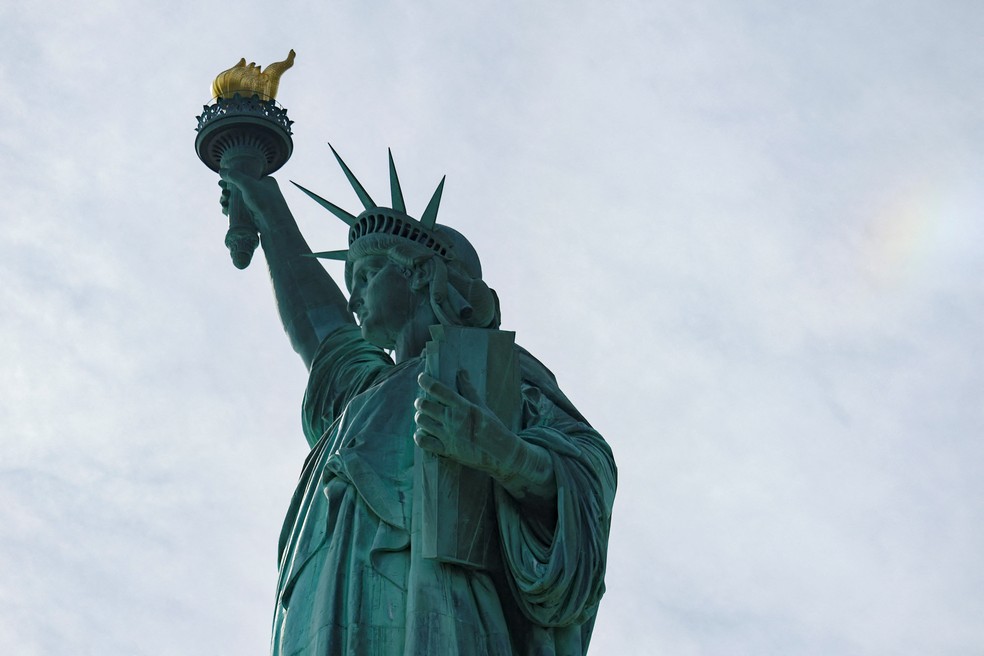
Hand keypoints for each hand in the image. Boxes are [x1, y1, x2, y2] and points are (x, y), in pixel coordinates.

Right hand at [218, 169, 287, 232]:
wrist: (275, 225)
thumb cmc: (265, 201)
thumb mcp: (248, 184)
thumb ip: (234, 176)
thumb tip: (221, 171)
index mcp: (266, 182)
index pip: (246, 178)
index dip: (233, 180)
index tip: (221, 183)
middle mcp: (264, 193)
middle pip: (241, 190)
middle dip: (228, 192)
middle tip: (223, 194)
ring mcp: (260, 206)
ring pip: (240, 202)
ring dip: (229, 201)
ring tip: (223, 203)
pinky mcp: (256, 217)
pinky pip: (242, 212)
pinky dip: (233, 210)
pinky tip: (225, 210)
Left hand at [414, 371, 554, 501]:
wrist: (501, 453)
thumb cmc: (493, 427)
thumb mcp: (481, 406)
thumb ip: (468, 389)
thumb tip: (461, 371)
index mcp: (462, 406)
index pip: (437, 389)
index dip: (425, 381)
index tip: (421, 377)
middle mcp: (453, 419)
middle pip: (425, 405)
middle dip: (419, 402)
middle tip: (421, 402)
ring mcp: (448, 436)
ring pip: (422, 421)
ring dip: (420, 417)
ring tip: (423, 416)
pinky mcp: (446, 450)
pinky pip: (423, 442)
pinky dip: (419, 436)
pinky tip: (422, 433)